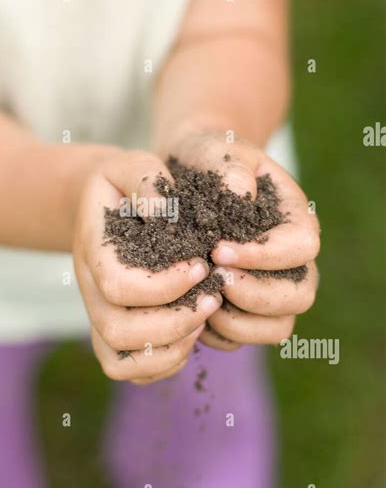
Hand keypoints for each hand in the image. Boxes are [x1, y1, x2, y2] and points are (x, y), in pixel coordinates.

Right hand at [73, 149, 221, 383]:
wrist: (105, 204)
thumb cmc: (125, 183)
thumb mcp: (133, 163)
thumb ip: (146, 179)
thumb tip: (164, 212)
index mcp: (93, 251)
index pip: (119, 286)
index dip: (164, 285)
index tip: (202, 267)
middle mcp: (90, 290)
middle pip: (118, 332)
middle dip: (173, 322)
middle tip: (212, 299)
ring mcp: (100, 315)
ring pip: (120, 361)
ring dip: (169, 349)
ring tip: (204, 320)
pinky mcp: (115, 331)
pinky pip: (131, 369)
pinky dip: (164, 363)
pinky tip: (193, 332)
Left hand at [166, 132, 319, 349]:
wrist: (184, 177)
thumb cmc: (203, 160)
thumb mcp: (213, 149)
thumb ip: (230, 165)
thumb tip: (241, 194)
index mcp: (294, 218)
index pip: (303, 246)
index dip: (264, 254)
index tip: (217, 250)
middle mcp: (291, 259)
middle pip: (299, 295)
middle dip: (255, 294)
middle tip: (212, 279)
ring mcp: (271, 288)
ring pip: (278, 326)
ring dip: (239, 321)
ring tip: (200, 299)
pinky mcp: (245, 310)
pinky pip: (244, 338)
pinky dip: (220, 334)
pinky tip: (191, 310)